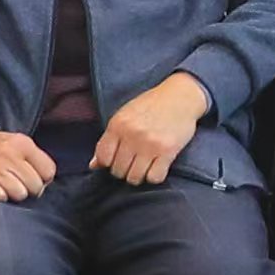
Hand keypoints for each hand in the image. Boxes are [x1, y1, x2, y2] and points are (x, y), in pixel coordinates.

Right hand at [0, 127, 59, 202]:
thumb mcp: (18, 142)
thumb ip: (34, 158)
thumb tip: (46, 181)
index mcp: (23, 144)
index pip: (49, 171)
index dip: (44, 179)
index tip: (35, 179)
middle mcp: (9, 154)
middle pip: (35, 186)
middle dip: (30, 190)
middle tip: (19, 184)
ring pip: (19, 194)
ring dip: (14, 194)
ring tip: (6, 186)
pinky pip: (0, 197)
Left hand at [93, 72, 214, 186]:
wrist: (180, 96)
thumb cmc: (150, 106)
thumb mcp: (124, 116)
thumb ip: (108, 140)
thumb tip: (93, 166)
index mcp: (118, 125)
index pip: (103, 158)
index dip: (108, 163)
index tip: (117, 159)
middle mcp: (132, 135)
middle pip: (118, 171)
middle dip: (124, 170)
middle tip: (133, 162)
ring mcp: (150, 144)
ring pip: (134, 178)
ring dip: (138, 175)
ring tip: (144, 166)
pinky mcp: (168, 151)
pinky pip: (155, 178)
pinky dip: (154, 176)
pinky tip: (156, 166)